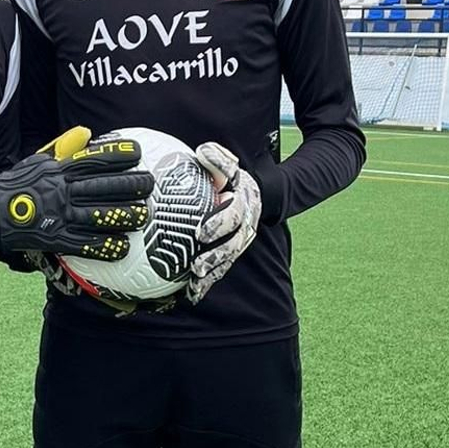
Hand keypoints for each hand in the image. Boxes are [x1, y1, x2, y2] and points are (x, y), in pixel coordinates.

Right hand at [0, 127, 153, 259]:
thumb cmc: (17, 184)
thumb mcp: (37, 159)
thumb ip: (63, 146)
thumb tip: (86, 132)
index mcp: (59, 170)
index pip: (94, 159)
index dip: (118, 156)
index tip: (138, 153)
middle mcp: (63, 191)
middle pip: (103, 187)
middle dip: (130, 185)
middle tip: (150, 184)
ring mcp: (60, 216)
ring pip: (99, 215)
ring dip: (124, 215)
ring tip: (144, 215)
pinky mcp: (56, 239)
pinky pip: (85, 244)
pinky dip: (105, 246)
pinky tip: (122, 247)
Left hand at [186, 141, 274, 303]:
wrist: (257, 194)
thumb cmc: (231, 177)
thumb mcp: (229, 165)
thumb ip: (218, 159)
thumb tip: (202, 151)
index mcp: (243, 203)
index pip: (234, 214)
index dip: (219, 224)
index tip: (201, 233)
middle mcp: (246, 225)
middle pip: (234, 244)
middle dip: (215, 256)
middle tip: (197, 265)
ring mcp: (241, 241)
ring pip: (228, 260)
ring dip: (212, 274)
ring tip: (194, 285)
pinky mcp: (233, 252)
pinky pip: (221, 270)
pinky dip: (207, 283)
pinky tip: (191, 295)